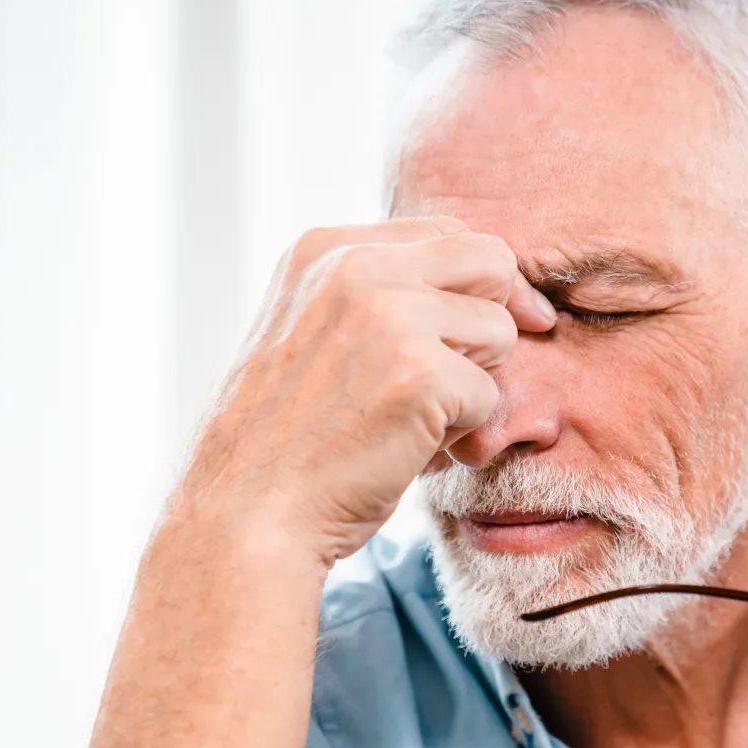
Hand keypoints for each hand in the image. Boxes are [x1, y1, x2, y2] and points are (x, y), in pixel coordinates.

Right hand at [177, 217, 554, 565]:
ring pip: (500, 330)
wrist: (246, 515)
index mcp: (326, 249)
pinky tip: (412, 450)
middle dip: (501, 317)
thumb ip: (375, 297)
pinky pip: (492, 395)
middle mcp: (358, 266)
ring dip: (475, 383)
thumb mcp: (311, 332)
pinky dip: (466, 433)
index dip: (482, 280)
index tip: (501, 314)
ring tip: (418, 421)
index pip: (446, 233)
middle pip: (490, 261)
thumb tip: (481, 286)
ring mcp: (391, 316)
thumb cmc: (284, 440)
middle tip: (479, 372)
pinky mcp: (423, 374)